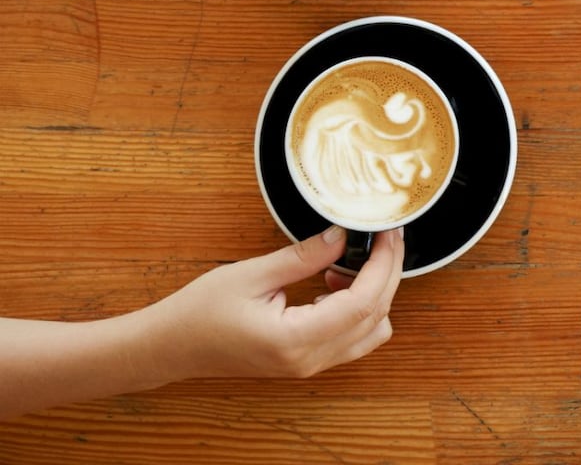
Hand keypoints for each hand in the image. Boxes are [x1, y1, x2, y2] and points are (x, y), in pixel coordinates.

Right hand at [146, 226, 403, 379]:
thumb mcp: (253, 274)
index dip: (383, 266)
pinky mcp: (306, 361)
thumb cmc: (200, 313)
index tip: (389, 235)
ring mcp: (309, 365)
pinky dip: (359, 309)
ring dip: (375, 294)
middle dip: (387, 273)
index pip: (362, 303)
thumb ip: (303, 256)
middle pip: (375, 316)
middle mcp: (309, 359)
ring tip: (351, 261)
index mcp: (295, 339)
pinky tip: (334, 282)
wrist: (171, 346)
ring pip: (371, 331)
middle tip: (386, 237)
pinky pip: (353, 338)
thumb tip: (342, 235)